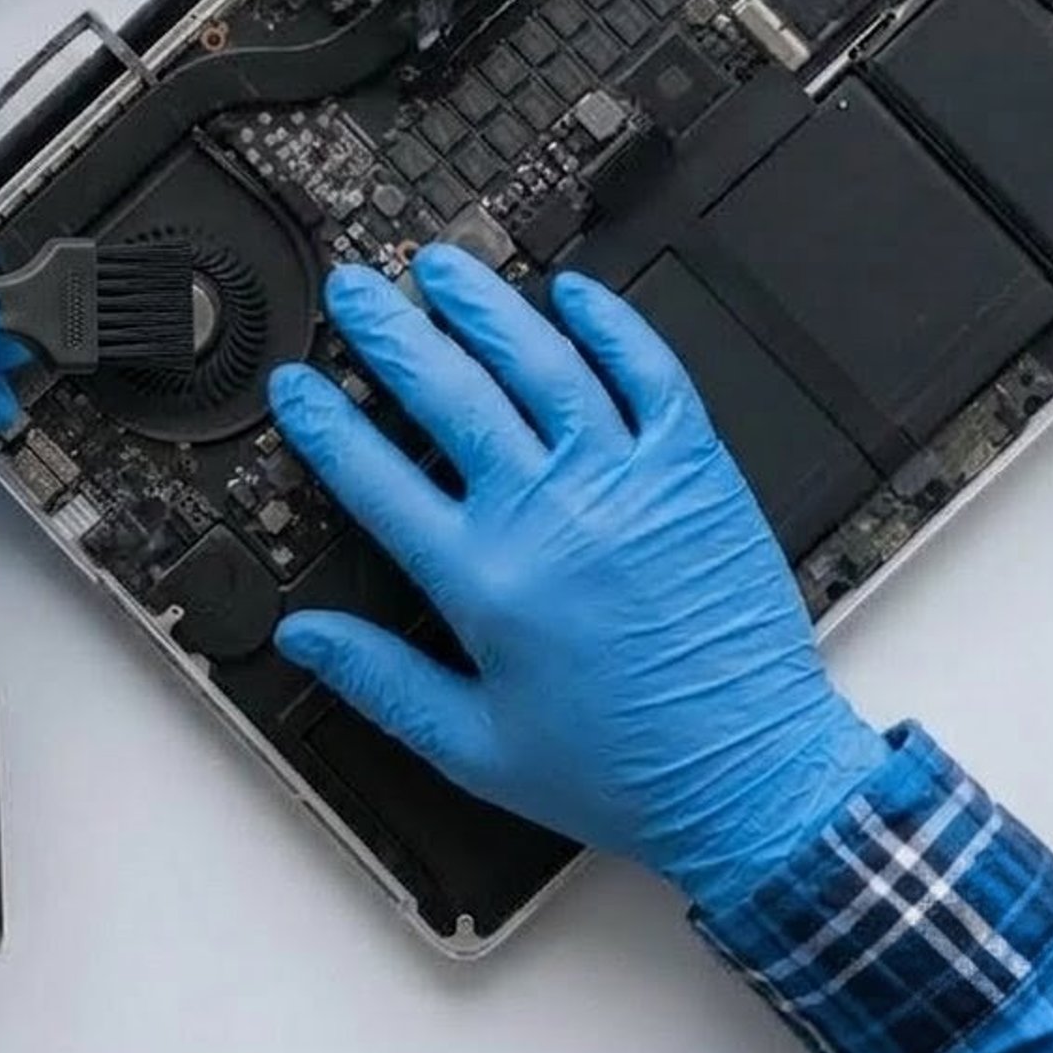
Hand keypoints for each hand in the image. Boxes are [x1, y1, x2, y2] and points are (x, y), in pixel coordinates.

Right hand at [270, 248, 888, 916]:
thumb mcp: (475, 747)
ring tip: (443, 269)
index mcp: (483, 580)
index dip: (323, 422)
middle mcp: (545, 514)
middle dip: (389, 332)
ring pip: (539, 362)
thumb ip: (380, 682)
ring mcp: (622, 481)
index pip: (374, 476)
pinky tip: (575, 293)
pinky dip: (611, 324)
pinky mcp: (692, 471)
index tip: (298, 388)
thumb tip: (304, 636)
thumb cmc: (623, 770)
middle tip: (357, 292)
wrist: (754, 783)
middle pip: (447, 393)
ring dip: (483, 306)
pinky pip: (649, 372)